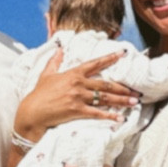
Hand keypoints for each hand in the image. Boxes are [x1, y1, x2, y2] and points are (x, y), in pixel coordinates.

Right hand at [15, 54, 138, 140]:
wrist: (32, 112)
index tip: (122, 54)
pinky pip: (97, 113)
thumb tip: (59, 48)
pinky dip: (110, 116)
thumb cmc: (39, 94)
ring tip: (133, 102)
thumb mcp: (46, 74)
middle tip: (135, 91)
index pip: (95, 63)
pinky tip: (120, 118)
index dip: (110, 58)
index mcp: (73, 73)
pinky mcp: (77, 110)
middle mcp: (78, 84)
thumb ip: (54, 61)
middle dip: (122, 88)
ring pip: (105, 98)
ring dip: (121, 100)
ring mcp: (78, 97)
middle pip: (105, 84)